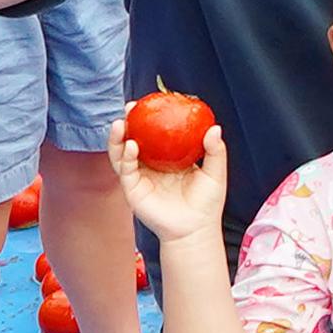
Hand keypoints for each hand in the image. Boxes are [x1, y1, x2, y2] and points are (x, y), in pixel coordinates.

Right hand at [104, 115, 229, 243]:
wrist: (195, 229)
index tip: (151, 103)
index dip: (150, 119)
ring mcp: (139, 177)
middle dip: (128, 123)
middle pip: (133, 139)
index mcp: (167, 159)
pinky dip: (125, 156)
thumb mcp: (215, 173)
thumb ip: (214, 151)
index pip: (155, 135)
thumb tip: (214, 128)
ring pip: (122, 153)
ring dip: (118, 138)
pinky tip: (130, 145)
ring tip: (121, 123)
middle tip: (130, 107)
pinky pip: (126, 170)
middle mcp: (150, 166)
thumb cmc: (206, 203)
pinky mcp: (133, 189)